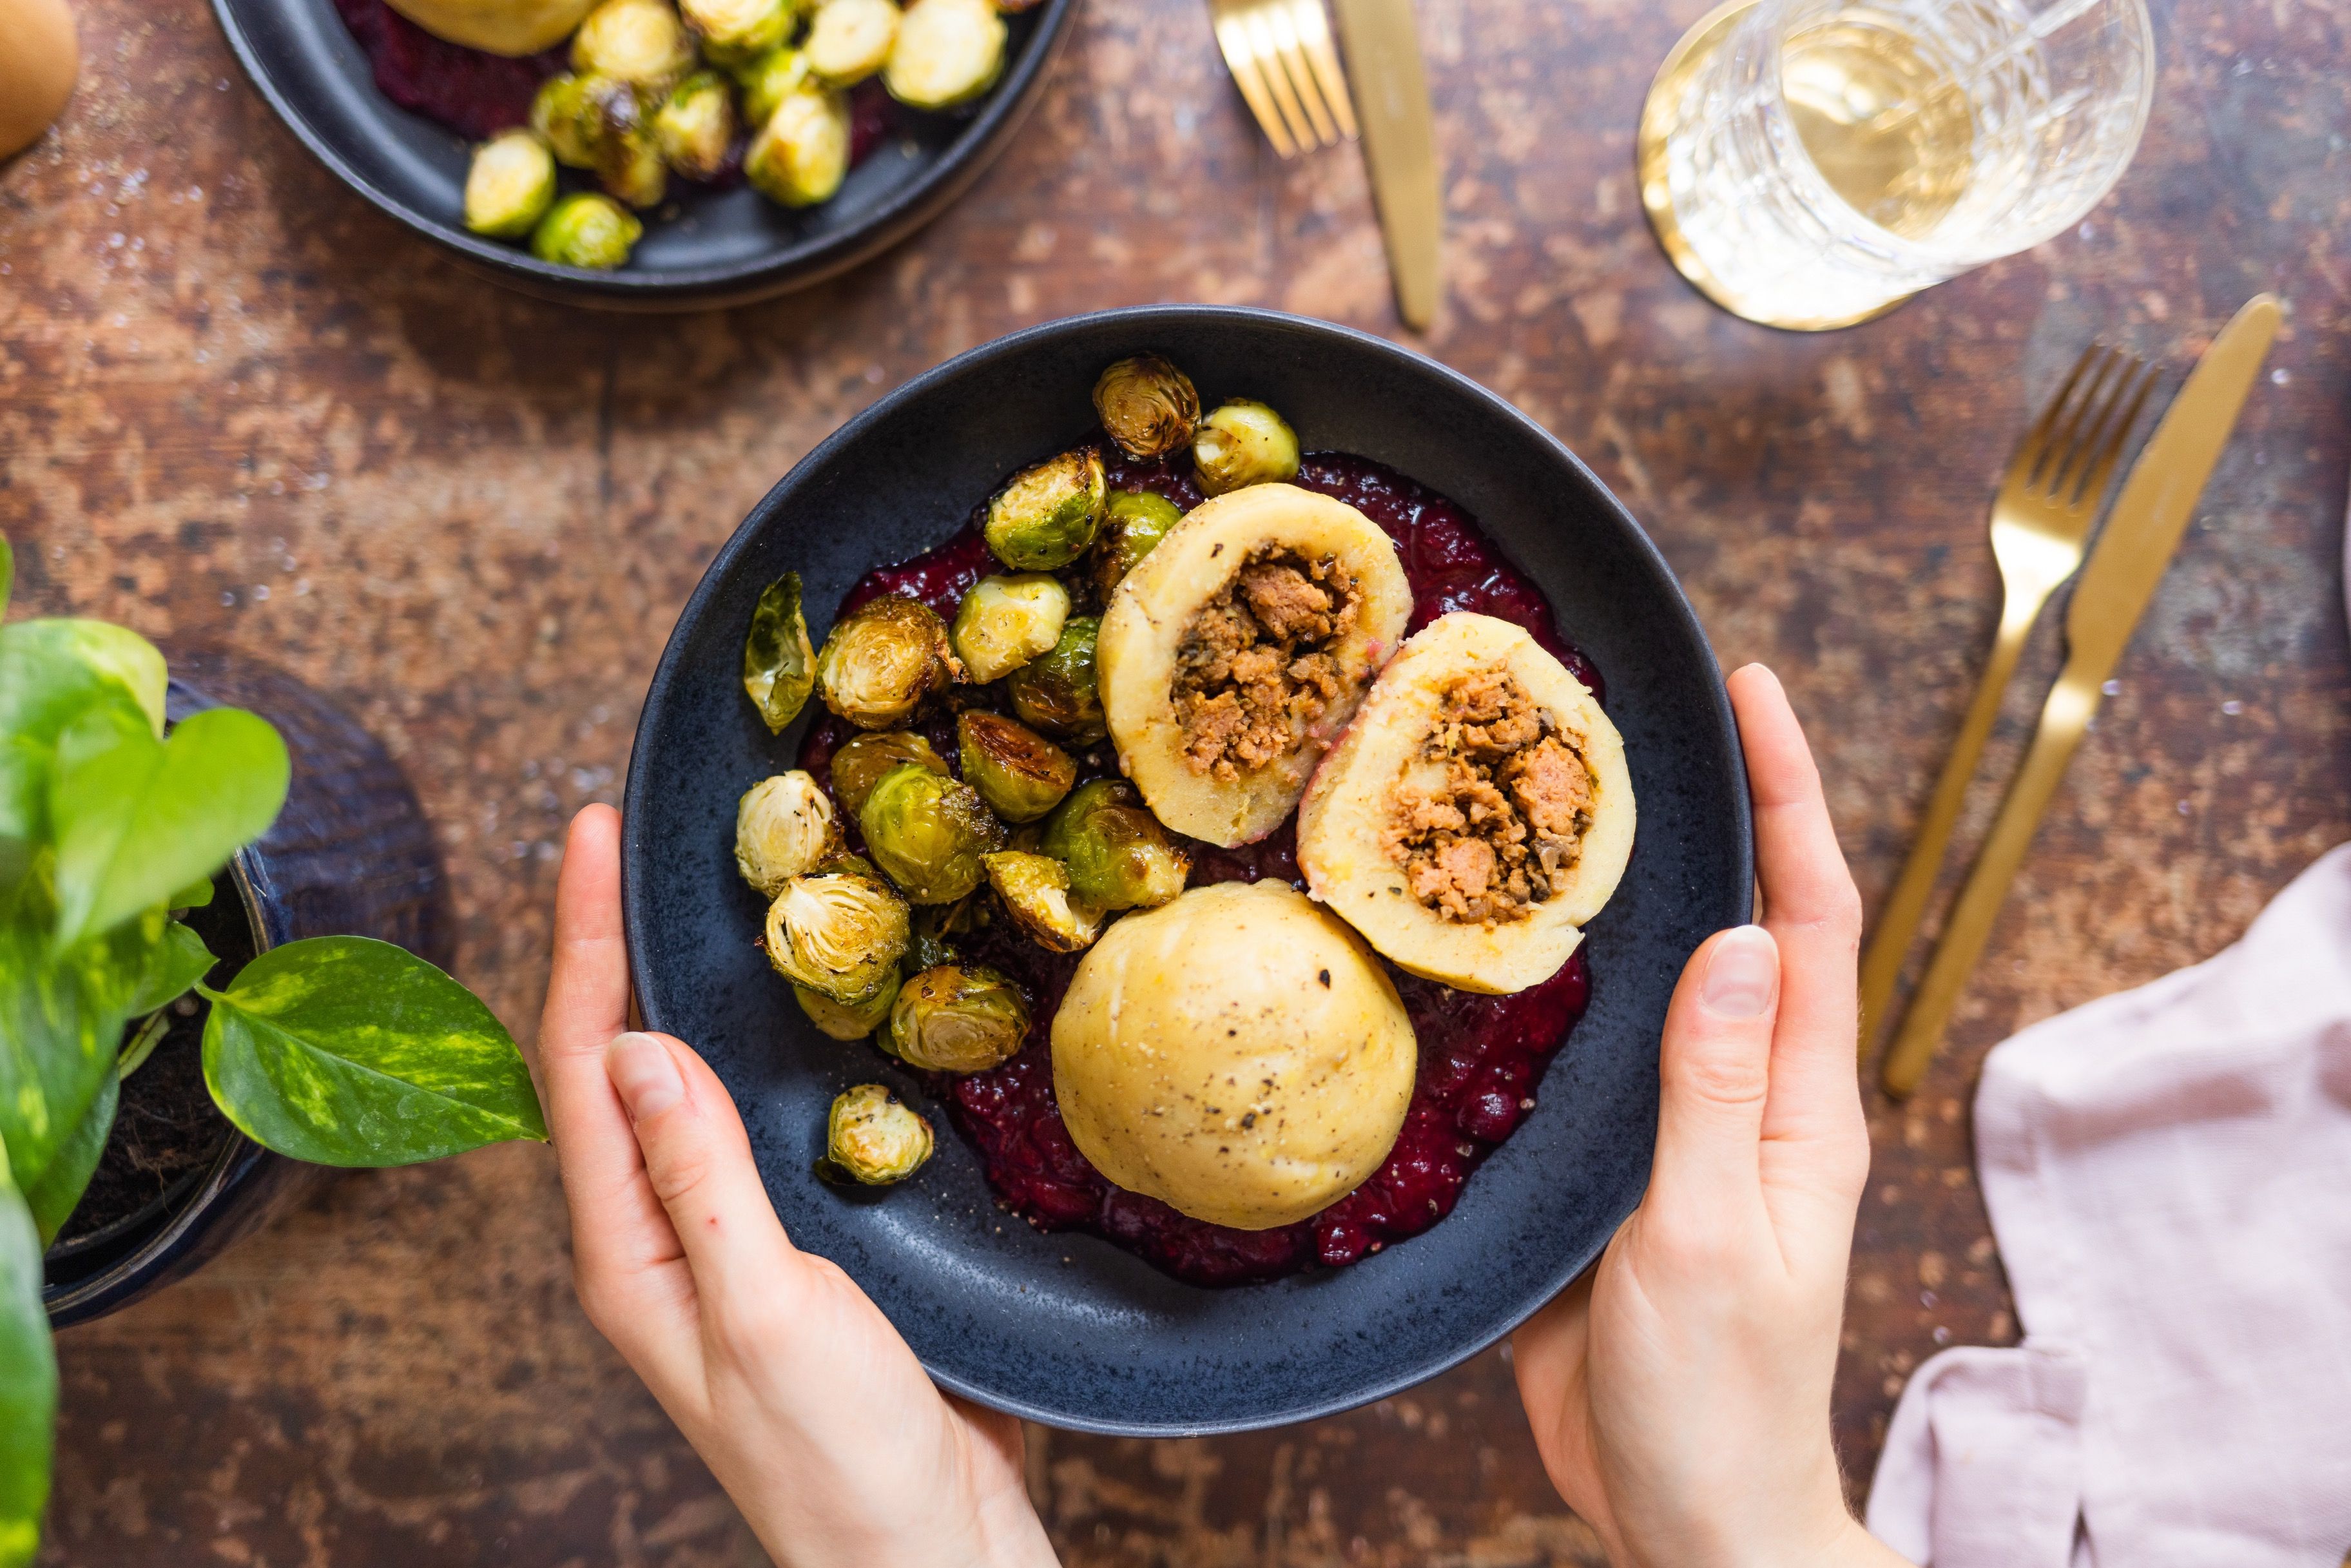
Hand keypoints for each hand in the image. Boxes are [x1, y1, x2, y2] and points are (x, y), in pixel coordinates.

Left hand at [529, 804, 1058, 1567]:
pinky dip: (750, 1047)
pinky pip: (746, 1126)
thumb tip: (637, 1044)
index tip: (588, 832)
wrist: (923, 1555)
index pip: (579, 1067)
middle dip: (604, 944)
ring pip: (678, 1090)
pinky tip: (786, 1012)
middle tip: (622, 836)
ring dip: (674, 987)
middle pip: (610, 1066)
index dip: (576, 939)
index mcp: (625, 1254)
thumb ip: (700, 1179)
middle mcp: (657, 1239)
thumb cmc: (839, 1459)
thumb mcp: (767, 1310)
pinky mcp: (794, 1250)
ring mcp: (722, 1245)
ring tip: (680, 894)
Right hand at [1511, 666, 1907, 1567]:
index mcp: (1799, 1106)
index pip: (1810, 919)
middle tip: (1640, 716)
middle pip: (1744, 926)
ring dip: (1628, 890)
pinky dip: (1556, 985)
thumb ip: (1713, 1092)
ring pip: (1657, 982)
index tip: (1755, 698)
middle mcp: (1748, 1098)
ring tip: (1552, 802)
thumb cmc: (1715, 1397)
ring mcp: (1680, 1132)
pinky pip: (1590, 1056)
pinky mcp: (1612, 1171)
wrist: (1679, 1513)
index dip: (1791, 799)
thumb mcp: (1712, 1237)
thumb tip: (1732, 941)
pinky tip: (1495, 949)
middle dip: (1715, 812)